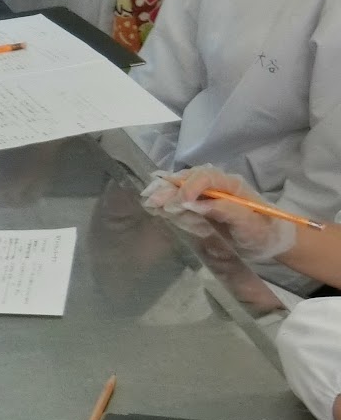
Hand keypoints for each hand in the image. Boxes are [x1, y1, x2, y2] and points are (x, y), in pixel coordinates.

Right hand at [141, 166, 297, 261]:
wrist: (269, 242)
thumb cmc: (264, 233)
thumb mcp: (250, 225)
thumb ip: (226, 211)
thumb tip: (196, 204)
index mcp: (231, 185)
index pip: (206, 177)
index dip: (190, 186)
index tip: (180, 204)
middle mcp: (216, 185)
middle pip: (188, 178)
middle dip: (169, 189)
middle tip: (152, 201)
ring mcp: (207, 195)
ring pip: (180, 186)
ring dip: (163, 193)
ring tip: (148, 202)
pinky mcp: (200, 205)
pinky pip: (180, 199)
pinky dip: (166, 201)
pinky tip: (155, 206)